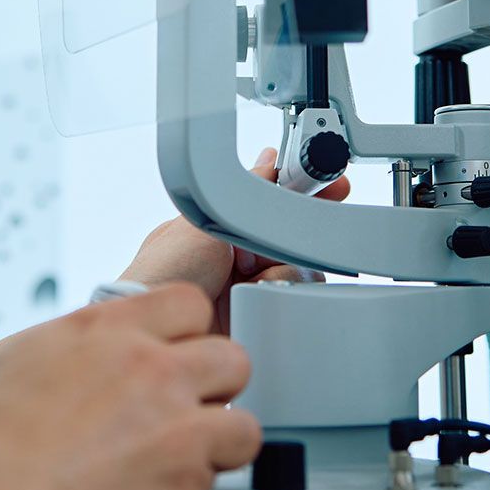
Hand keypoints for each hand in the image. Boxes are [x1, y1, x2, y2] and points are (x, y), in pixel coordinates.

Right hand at [0, 284, 259, 489]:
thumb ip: (86, 347)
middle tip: (190, 411)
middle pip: (230, 357)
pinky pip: (218, 477)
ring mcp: (175, 422)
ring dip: (218, 444)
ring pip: (241, 423)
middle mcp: (148, 367)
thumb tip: (107, 350)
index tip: (181, 356)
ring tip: (182, 461)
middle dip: (216, 388)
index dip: (189, 336)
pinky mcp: (187, 478)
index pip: (189, 304)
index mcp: (106, 329)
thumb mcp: (28, 360)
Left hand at [119, 148, 350, 333]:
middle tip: (283, 244)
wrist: (157, 328)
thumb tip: (268, 161)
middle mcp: (239, 257)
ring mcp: (250, 288)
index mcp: (223, 229)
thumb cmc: (163, 274)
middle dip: (293, 239)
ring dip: (283, 269)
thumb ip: (241, 191)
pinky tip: (259, 295)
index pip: (272, 206)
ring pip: (300, 268)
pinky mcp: (260, 315)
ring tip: (255, 277)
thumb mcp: (204, 223)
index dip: (303, 195)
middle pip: (293, 237)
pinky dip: (284, 294)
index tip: (333, 187)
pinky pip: (295, 298)